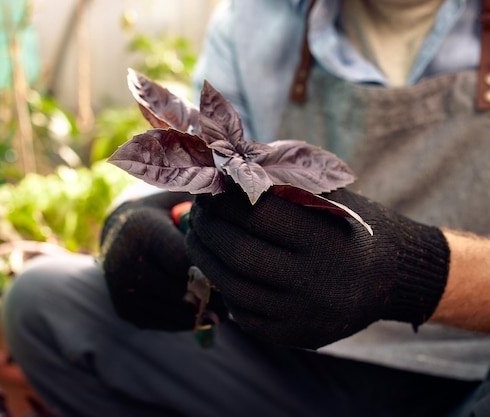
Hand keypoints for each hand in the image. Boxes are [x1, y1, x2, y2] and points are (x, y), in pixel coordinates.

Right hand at [101, 191, 224, 330]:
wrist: (118, 235)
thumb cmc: (164, 216)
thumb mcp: (179, 203)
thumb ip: (205, 211)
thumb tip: (242, 212)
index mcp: (143, 232)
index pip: (185, 261)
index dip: (214, 269)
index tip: (236, 271)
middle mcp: (127, 263)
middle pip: (183, 291)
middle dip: (213, 295)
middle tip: (235, 295)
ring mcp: (123, 291)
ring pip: (178, 312)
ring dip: (203, 312)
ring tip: (222, 304)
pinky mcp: (125, 311)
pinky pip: (168, 323)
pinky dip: (187, 319)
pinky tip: (198, 306)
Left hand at [186, 185, 449, 348]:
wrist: (391, 277)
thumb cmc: (351, 226)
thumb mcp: (328, 196)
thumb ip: (279, 180)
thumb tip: (223, 167)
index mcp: (324, 239)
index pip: (256, 215)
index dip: (223, 199)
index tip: (208, 188)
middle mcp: (315, 281)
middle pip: (239, 254)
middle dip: (207, 230)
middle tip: (196, 213)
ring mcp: (305, 315)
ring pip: (234, 289)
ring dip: (206, 259)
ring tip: (197, 238)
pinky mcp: (297, 337)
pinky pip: (245, 316)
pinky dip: (226, 289)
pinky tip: (220, 269)